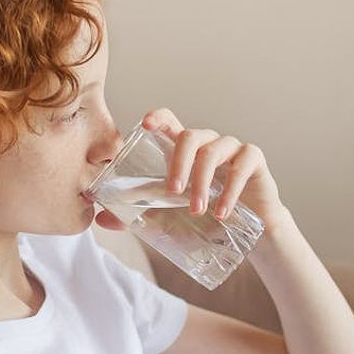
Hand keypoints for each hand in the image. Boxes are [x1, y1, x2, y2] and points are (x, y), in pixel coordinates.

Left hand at [94, 108, 290, 231]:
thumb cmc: (205, 216)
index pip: (170, 122)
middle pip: (189, 135)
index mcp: (184, 150)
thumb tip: (99, 219)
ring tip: (198, 211)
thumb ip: (137, 214)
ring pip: (213, 151)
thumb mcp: (168, 216)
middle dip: (178, 163)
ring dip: (202, 181)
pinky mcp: (254, 160)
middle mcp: (207, 143)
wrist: (247, 235)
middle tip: (174, 192)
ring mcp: (232, 148)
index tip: (145, 124)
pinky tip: (222, 211)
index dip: (158, 117)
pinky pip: (243, 163)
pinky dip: (231, 189)